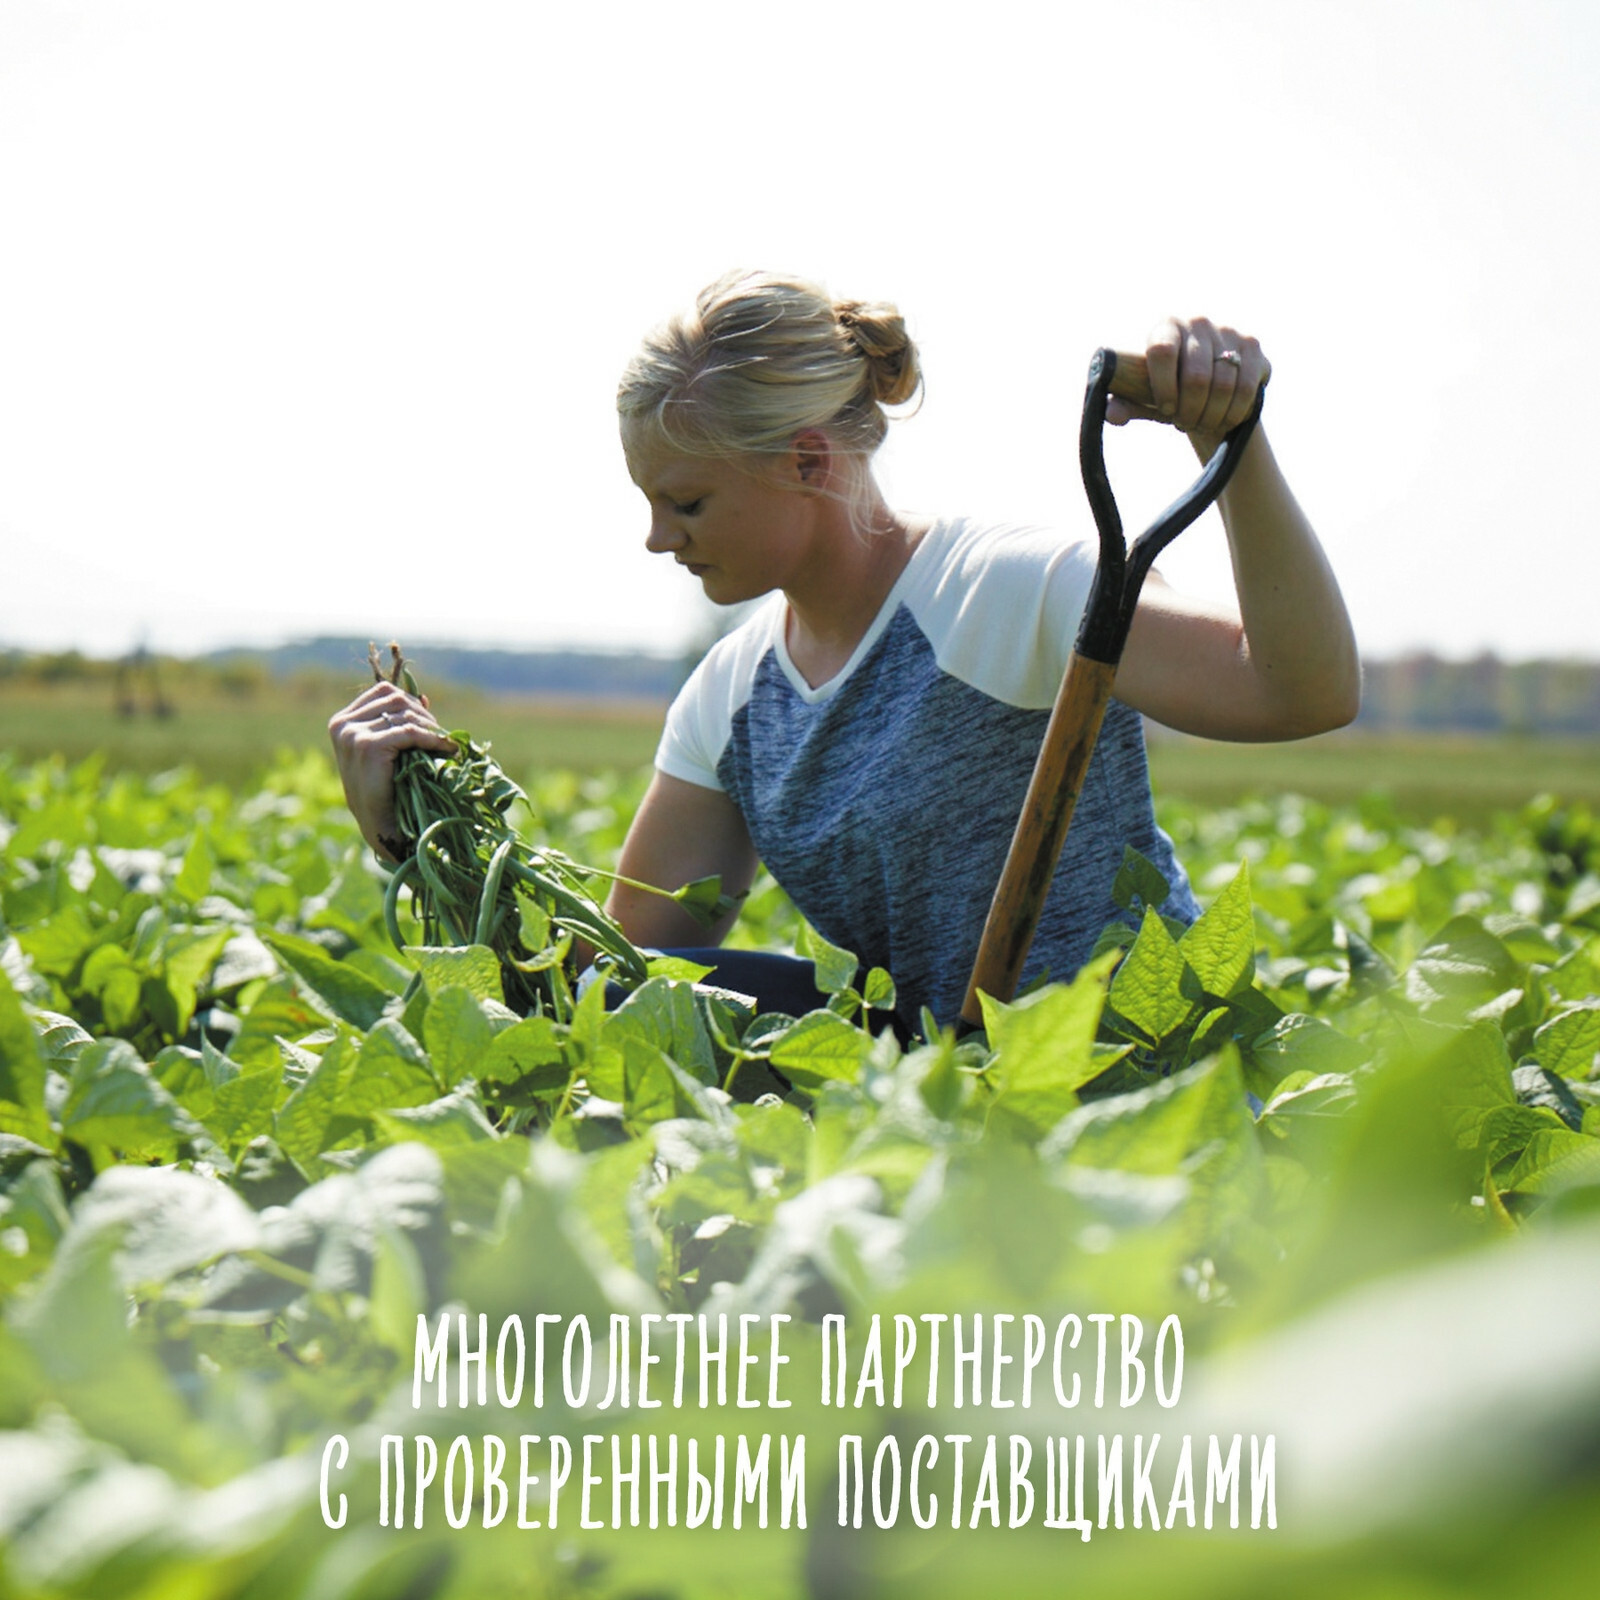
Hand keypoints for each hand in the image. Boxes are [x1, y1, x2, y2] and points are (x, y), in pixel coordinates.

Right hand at [327, 683, 456, 858]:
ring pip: (405, 713)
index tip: (430, 725)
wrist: (381, 827)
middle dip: (424, 717)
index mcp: (342, 722)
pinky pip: (410, 731)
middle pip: (397, 699)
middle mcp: (342, 724)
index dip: (413, 704)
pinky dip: (433, 738)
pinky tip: (447, 749)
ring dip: (431, 728)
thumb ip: (400, 722)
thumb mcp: (388, 751)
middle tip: (442, 738)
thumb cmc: (387, 791)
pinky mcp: (368, 746)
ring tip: (445, 744)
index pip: (384, 692)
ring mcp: (352, 734)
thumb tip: (424, 696)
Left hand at [1108, 316, 1269, 454]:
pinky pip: (1246, 387)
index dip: (1163, 387)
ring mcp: (1228, 331)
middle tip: (1184, 423)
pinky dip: (1234, 412)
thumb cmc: (1166, 390)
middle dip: (1190, 410)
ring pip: (1224, 386)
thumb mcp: (1140, 399)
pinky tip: (1225, 420)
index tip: (1165, 409)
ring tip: (1202, 423)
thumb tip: (1113, 414)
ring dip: (1212, 415)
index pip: (1161, 352)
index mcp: (1165, 328)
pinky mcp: (1252, 346)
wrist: (1206, 387)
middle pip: (1196, 376)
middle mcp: (1197, 322)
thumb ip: (1123, 404)